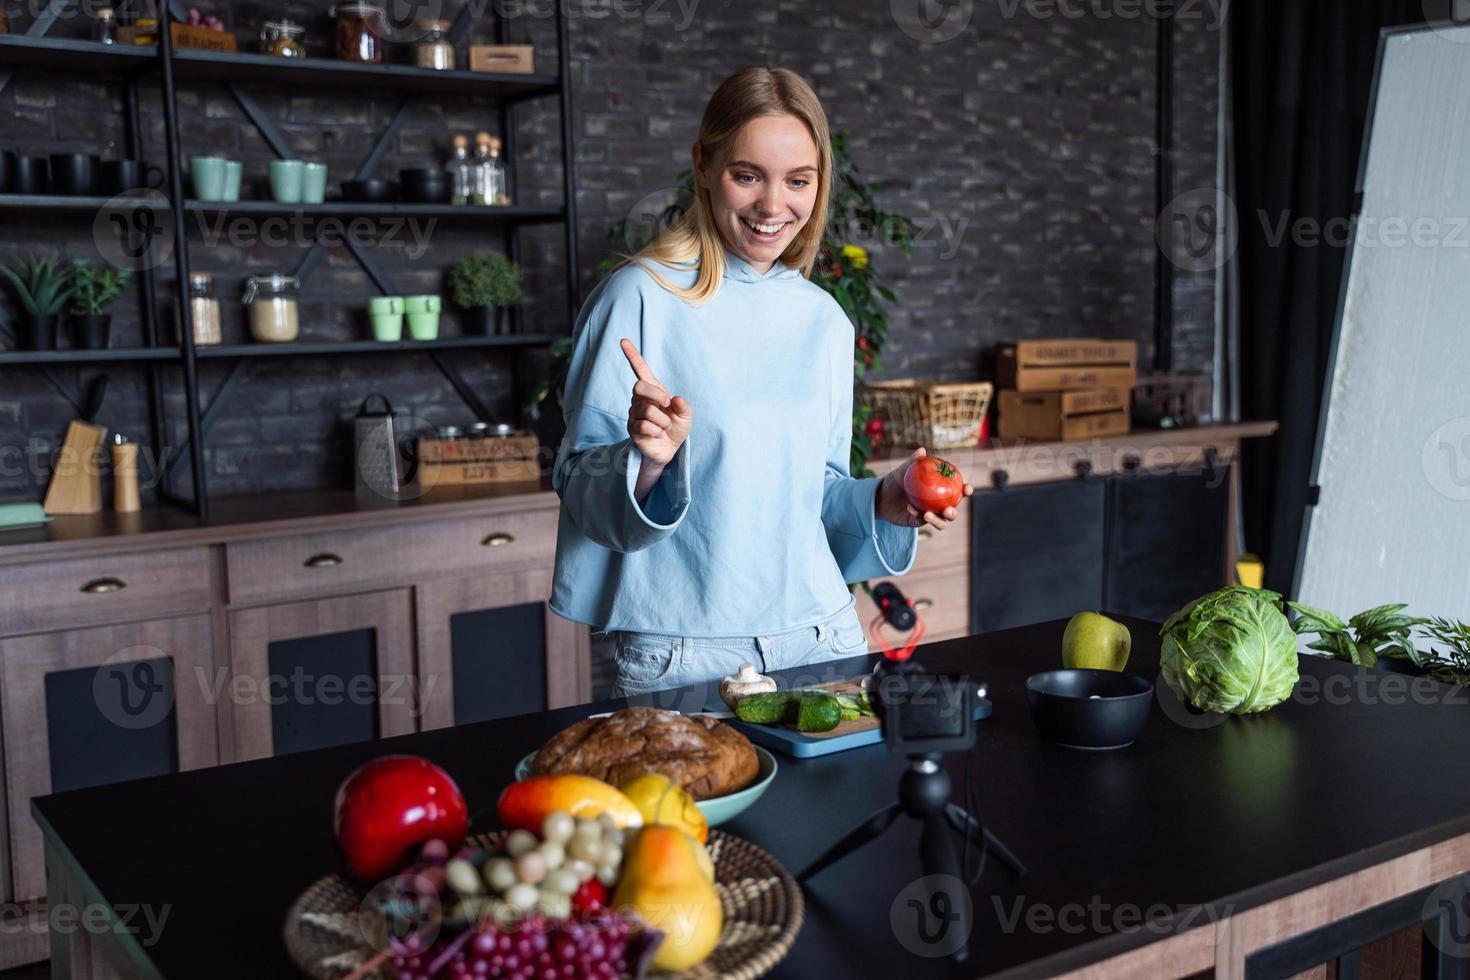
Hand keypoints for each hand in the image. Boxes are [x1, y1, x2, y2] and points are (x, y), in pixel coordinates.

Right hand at [620, 338, 692, 465]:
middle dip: (657, 396)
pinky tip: (658, 435)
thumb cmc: (676, 427)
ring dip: (663, 421)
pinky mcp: (632, 428)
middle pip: (639, 387)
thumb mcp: (686, 415)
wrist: (670, 449)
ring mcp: (634, 413)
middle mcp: (640, 399)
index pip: (640, 369)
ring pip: (647, 410)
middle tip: (668, 405)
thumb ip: (684, 406)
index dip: (632, 355)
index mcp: (653, 389)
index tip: (623, 340)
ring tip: (665, 427)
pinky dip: (658, 432)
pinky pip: (644, 426)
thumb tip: (675, 399)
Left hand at [876, 446, 972, 530]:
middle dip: (953, 512)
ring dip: (938, 520)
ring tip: (928, 514)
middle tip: (948, 509)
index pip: (957, 491)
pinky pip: (922, 521)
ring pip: (941, 522)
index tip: (967, 488)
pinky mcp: (918, 522)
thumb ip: (913, 462)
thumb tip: (922, 451)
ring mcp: (930, 515)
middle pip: (952, 511)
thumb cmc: (896, 481)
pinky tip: (911, 508)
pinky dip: (918, 515)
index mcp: (940, 491)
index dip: (966, 491)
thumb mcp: (904, 470)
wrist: (881, 496)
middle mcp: (938, 505)